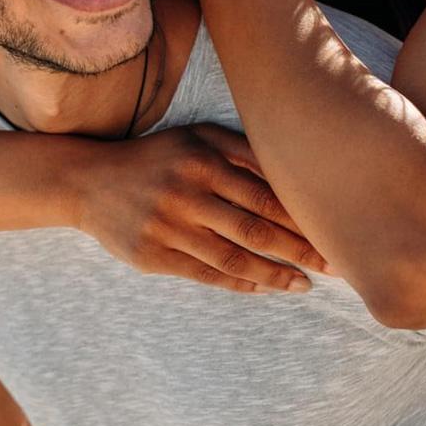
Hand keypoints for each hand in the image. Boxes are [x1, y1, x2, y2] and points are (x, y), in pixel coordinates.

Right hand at [75, 124, 330, 293]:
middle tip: (335, 267)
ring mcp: (168, 227)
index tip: (336, 234)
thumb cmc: (156, 156)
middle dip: (300, 251)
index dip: (303, 219)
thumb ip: (240, 149)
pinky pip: (205, 274)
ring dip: (275, 275)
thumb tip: (292, 170)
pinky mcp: (153, 256)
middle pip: (256, 229)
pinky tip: (264, 287)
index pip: (266, 195)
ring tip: (305, 286)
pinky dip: (239, 282)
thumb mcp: (195, 138)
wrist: (90, 182)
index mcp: (203, 161)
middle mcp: (187, 193)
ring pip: (233, 258)